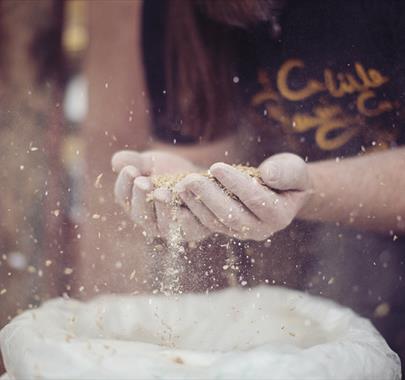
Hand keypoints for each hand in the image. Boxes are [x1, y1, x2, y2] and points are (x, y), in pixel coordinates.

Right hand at [112, 150, 210, 240]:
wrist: (199, 178)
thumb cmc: (169, 170)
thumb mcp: (152, 162)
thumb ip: (135, 161)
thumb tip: (117, 161)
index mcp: (133, 202)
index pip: (123, 195)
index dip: (125, 183)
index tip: (130, 170)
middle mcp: (149, 221)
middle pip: (141, 214)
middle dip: (141, 197)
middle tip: (143, 182)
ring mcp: (171, 229)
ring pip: (163, 225)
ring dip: (162, 209)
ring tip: (162, 192)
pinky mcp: (193, 231)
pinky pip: (188, 231)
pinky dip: (186, 221)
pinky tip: (184, 210)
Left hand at [174, 153, 311, 240]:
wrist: (281, 191)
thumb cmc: (288, 176)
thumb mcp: (294, 169)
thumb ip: (286, 172)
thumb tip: (268, 175)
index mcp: (279, 216)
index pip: (256, 201)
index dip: (235, 184)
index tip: (216, 167)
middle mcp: (260, 230)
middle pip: (231, 216)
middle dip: (209, 196)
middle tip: (190, 179)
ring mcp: (241, 232)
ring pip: (215, 221)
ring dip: (196, 203)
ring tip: (181, 185)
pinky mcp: (226, 229)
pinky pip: (206, 223)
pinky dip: (191, 210)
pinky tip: (179, 195)